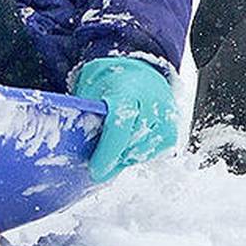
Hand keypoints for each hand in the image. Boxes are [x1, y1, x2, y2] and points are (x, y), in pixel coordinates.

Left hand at [73, 56, 178, 181]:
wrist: (142, 74)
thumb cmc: (113, 81)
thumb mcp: (91, 84)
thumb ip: (85, 109)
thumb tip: (73, 138)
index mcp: (128, 91)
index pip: (119, 127)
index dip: (107, 152)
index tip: (95, 170)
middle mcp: (151, 105)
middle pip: (129, 146)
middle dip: (110, 157)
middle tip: (97, 158)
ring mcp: (165, 120)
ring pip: (138, 154)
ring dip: (121, 155)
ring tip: (113, 140)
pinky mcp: (171, 134)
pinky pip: (150, 156)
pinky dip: (135, 154)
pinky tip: (129, 139)